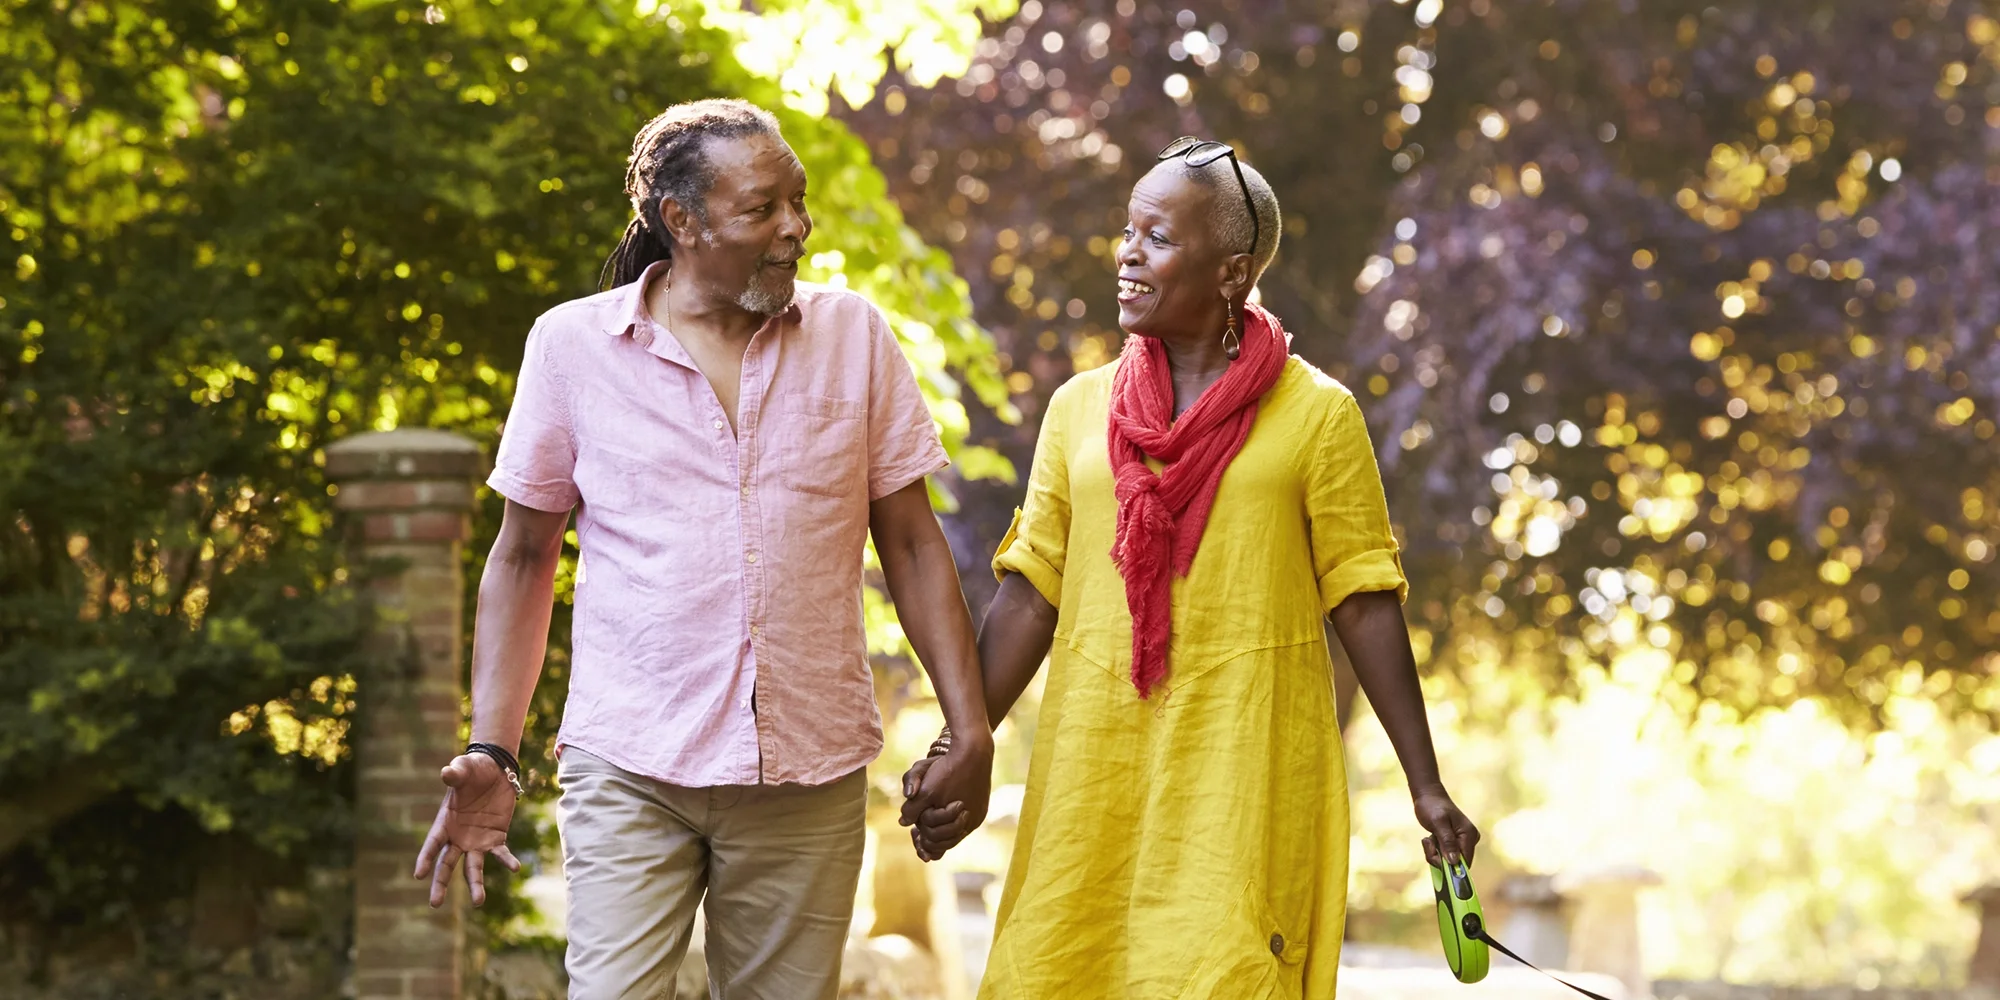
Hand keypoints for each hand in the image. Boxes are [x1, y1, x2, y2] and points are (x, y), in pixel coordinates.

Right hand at [412, 753, 521, 906]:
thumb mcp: (464, 768)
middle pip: (446, 864)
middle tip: (435, 903)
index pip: (432, 844)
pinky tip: (515, 867)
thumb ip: (455, 773)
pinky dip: (507, 861)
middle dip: (440, 883)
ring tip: (478, 902)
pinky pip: (500, 853)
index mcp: (445, 823)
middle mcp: (458, 837)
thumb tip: (446, 773)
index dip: (425, 859)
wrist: (496, 771)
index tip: (418, 875)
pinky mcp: (496, 839)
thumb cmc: (473, 770)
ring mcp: (476, 841)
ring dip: (475, 884)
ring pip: (473, 867)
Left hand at [898, 737, 992, 861]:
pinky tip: (941, 807)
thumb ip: (913, 809)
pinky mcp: (982, 804)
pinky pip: (964, 819)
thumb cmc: (948, 769)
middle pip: (947, 839)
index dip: (923, 840)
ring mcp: (979, 813)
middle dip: (931, 834)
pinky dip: (951, 817)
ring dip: (940, 826)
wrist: (974, 749)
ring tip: (927, 817)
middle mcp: (973, 821)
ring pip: (956, 830)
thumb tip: (903, 823)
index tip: (913, 832)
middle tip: (917, 829)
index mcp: (961, 822)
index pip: (937, 844)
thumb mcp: (926, 789)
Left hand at [1413, 784, 1480, 867]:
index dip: (1451, 866)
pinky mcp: (1454, 843)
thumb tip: (1454, 862)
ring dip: (1434, 852)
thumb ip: (1447, 842)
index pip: (1465, 861)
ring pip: (1447, 860)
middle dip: (1439, 857)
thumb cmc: (1432, 806)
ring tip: (1429, 838)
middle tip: (1428, 842)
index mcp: (1469, 834)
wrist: (1427, 796)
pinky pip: (1444, 855)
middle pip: (1455, 863)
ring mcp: (1462, 842)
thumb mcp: (1438, 823)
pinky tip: (1431, 838)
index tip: (1435, 858)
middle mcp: (1469, 840)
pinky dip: (1434, 850)